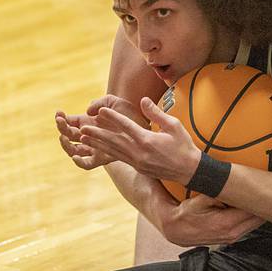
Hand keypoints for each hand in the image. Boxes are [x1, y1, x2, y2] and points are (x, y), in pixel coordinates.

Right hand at [55, 95, 145, 169]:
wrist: (144, 125)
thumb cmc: (129, 112)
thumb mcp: (113, 101)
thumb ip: (100, 102)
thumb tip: (87, 112)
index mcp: (88, 122)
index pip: (69, 122)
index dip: (61, 119)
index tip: (59, 113)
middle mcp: (89, 136)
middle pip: (68, 135)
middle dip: (62, 128)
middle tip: (60, 121)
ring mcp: (94, 147)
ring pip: (73, 150)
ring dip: (65, 145)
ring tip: (64, 137)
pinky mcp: (102, 158)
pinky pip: (86, 164)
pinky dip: (78, 162)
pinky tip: (75, 156)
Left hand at [80, 97, 199, 184]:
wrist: (189, 170)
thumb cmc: (183, 145)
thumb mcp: (174, 126)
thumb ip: (156, 113)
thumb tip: (143, 100)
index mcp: (148, 140)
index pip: (126, 126)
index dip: (113, 117)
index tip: (101, 111)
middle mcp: (139, 152)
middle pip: (114, 141)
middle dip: (97, 134)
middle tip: (82, 128)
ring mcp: (137, 161)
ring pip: (113, 151)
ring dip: (98, 144)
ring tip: (83, 138)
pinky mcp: (137, 167)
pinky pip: (119, 158)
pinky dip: (107, 152)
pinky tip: (99, 148)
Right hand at [157, 193, 264, 246]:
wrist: (174, 228)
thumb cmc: (185, 212)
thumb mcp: (200, 200)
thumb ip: (217, 193)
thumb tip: (232, 184)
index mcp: (226, 224)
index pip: (252, 212)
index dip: (261, 200)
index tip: (270, 188)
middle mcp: (232, 234)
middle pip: (257, 220)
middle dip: (265, 206)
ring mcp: (231, 237)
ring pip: (254, 224)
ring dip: (260, 212)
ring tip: (267, 196)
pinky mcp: (229, 237)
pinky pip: (247, 226)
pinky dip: (252, 217)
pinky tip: (254, 205)